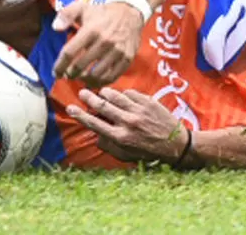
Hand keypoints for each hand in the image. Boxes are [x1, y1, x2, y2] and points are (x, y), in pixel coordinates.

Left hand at [52, 0, 144, 85]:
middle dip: (70, 74)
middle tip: (68, 75)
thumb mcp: (82, 7)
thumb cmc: (102, 13)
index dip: (59, 66)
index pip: (69, 53)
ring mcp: (117, 51)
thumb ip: (66, 15)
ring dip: (84, 80)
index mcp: (91, 29)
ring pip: (96, 75)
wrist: (130, 12)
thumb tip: (55, 28)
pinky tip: (94, 80)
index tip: (56, 72)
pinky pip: (111, 77)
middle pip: (80, 66)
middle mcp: (104, 41)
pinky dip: (100, 82)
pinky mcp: (127, 58)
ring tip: (80, 78)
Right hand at [66, 87, 188, 164]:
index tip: (70, 108)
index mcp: (120, 137)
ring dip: (105, 93)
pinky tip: (120, 95)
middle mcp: (128, 123)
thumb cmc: (148, 151)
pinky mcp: (149, 102)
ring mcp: (139, 111)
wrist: (175, 143)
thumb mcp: (126, 155)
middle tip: (82, 92)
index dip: (80, 115)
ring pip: (116, 96)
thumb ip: (109, 145)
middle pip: (103, 106)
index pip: (95, 124)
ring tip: (100, 91)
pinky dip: (123, 93)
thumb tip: (95, 135)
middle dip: (90, 98)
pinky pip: (131, 93)